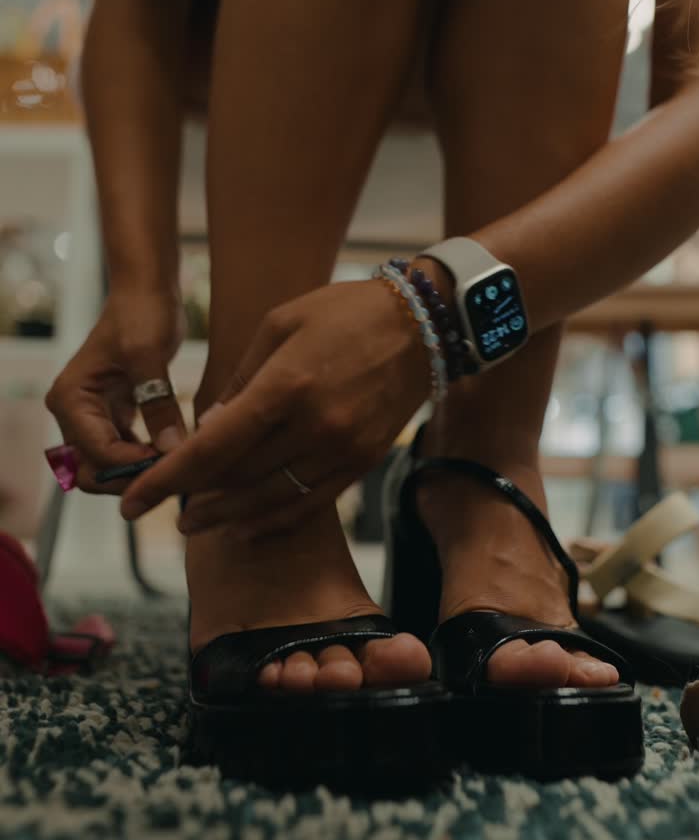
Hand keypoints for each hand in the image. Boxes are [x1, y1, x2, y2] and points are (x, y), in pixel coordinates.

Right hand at [45, 287, 186, 493]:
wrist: (145, 292)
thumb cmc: (141, 314)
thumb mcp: (150, 356)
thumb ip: (158, 404)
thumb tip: (173, 451)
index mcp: (70, 399)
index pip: (97, 453)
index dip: (134, 465)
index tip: (173, 461)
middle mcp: (73, 412)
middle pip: (92, 470)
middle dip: (129, 478)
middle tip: (172, 473)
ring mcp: (91, 416)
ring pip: (107, 467)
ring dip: (138, 472)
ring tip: (177, 466)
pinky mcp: (113, 416)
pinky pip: (123, 452)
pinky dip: (144, 459)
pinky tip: (173, 454)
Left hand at [120, 279, 431, 534]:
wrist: (425, 324)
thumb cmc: (344, 313)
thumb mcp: (279, 325)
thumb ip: (240, 381)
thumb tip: (209, 428)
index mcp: (285, 386)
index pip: (212, 448)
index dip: (166, 480)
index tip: (133, 501)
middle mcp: (314, 426)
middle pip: (237, 479)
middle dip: (192, 497)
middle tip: (162, 507)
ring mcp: (342, 449)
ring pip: (271, 499)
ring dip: (227, 516)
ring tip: (195, 522)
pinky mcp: (363, 462)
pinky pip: (310, 504)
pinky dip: (274, 519)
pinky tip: (247, 526)